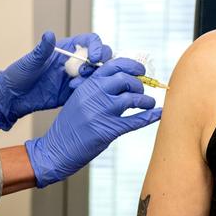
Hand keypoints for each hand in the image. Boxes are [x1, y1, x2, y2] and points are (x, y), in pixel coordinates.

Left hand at [0, 31, 111, 130]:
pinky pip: (90, 89)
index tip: (94, 57)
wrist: (14, 97)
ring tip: (74, 85)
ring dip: (93, 78)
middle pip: (101, 56)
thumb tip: (49, 34)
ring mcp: (77, 76)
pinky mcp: (75, 91)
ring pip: (98, 74)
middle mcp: (76, 60)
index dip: (97, 47)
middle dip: (101, 63)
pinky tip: (74, 93)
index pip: (90, 41)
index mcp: (68, 48)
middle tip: (87, 72)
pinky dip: (89, 90)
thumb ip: (42, 49)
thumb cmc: (19, 74)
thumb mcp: (30, 62)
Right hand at [25, 57, 161, 187]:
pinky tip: (159, 113)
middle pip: (125, 80)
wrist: (55, 150)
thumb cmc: (69, 126)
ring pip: (132, 99)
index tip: (141, 70)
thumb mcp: (78, 99)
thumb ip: (96, 88)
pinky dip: (150, 116)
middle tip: (142, 91)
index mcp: (87, 85)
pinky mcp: (108, 130)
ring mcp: (101, 112)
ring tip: (149, 103)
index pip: (113, 66)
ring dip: (146, 100)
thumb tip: (121, 80)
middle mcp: (95, 94)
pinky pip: (135, 120)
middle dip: (138, 85)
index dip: (131, 66)